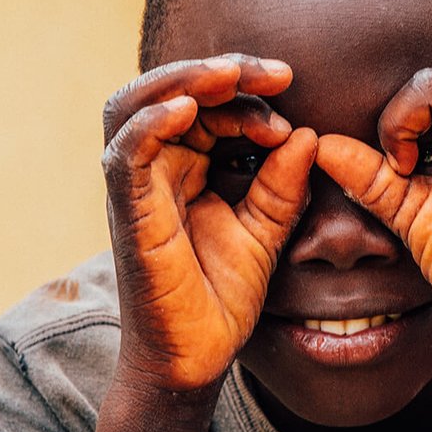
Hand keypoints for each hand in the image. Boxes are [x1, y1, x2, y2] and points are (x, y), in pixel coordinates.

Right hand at [102, 54, 316, 389]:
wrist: (196, 358)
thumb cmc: (221, 295)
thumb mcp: (266, 230)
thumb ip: (283, 185)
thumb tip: (306, 134)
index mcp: (187, 165)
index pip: (209, 105)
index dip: (249, 93)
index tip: (292, 99)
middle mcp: (156, 167)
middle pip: (172, 91)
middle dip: (222, 73)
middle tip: (276, 73)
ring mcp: (136, 187)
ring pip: (137, 106)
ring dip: (183, 82)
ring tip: (229, 74)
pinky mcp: (127, 211)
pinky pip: (124, 153)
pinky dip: (150, 124)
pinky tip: (186, 110)